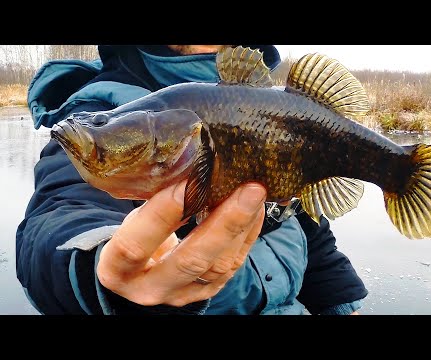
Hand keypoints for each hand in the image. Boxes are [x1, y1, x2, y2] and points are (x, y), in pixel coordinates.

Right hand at [96, 180, 265, 306]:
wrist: (140, 276)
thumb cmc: (135, 238)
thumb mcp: (132, 222)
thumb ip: (155, 207)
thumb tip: (195, 171)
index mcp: (117, 270)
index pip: (135, 246)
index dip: (161, 215)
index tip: (189, 182)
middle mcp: (150, 288)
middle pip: (191, 260)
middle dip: (225, 222)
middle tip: (251, 189)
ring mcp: (181, 294)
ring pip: (219, 266)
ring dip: (242, 227)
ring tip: (256, 194)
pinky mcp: (206, 292)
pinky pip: (233, 266)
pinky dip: (247, 235)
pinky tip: (256, 211)